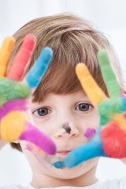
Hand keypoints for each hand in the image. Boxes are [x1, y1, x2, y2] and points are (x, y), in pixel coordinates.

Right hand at [0, 34, 54, 152]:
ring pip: (3, 64)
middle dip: (26, 52)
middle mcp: (10, 86)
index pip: (34, 75)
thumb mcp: (26, 134)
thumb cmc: (6, 130)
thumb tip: (57, 152)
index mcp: (22, 93)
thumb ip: (42, 140)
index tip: (50, 50)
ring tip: (12, 37)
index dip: (41, 64)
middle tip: (34, 36)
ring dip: (7, 52)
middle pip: (20, 65)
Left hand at [64, 50, 125, 166]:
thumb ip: (82, 153)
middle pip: (112, 82)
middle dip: (106, 68)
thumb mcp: (98, 149)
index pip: (94, 92)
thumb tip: (64, 163)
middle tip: (101, 52)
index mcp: (107, 109)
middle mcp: (120, 103)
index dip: (87, 80)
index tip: (77, 65)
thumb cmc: (116, 145)